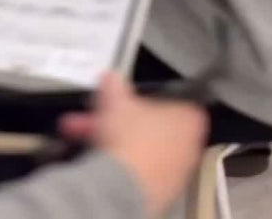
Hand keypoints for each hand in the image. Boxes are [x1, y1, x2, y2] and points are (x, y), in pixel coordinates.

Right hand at [59, 71, 206, 216]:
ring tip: (82, 135)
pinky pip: (136, 171)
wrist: (122, 187)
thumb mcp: (117, 101)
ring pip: (140, 149)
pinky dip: (118, 164)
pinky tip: (94, 160)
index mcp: (189, 120)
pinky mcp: (158, 194)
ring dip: (114, 140)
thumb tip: (110, 77)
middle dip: (120, 120)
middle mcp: (188, 148)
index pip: (176, 103)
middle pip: (152, 128)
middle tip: (98, 115)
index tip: (130, 100)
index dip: (150, 100)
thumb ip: (114, 85)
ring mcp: (174, 174)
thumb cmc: (130, 138)